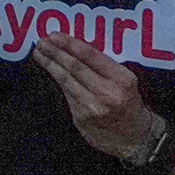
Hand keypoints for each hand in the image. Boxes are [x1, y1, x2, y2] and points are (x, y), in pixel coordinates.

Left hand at [29, 31, 157, 160]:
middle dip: (55, 52)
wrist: (135, 138)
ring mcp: (92, 107)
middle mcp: (107, 92)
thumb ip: (105, 67)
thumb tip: (75, 49)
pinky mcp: (81, 118)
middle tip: (41, 41)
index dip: (70, 44)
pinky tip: (51, 71)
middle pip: (75, 67)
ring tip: (39, 53)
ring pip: (66, 80)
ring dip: (50, 65)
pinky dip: (58, 80)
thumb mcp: (127, 82)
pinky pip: (67, 94)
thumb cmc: (130, 105)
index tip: (55, 35)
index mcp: (121, 79)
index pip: (91, 55)